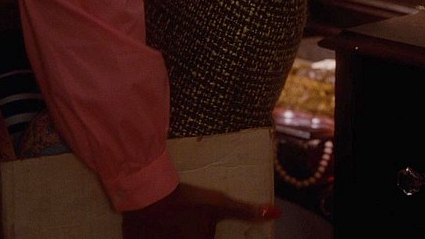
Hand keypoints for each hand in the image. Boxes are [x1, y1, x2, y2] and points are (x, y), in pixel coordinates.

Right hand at [121, 182, 281, 238]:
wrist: (147, 191)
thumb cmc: (185, 200)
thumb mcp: (218, 204)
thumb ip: (246, 212)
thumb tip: (277, 213)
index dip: (205, 234)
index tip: (203, 230)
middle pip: (188, 238)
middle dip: (190, 232)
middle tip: (186, 223)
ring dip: (173, 233)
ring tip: (174, 223)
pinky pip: (147, 238)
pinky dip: (153, 233)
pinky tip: (157, 227)